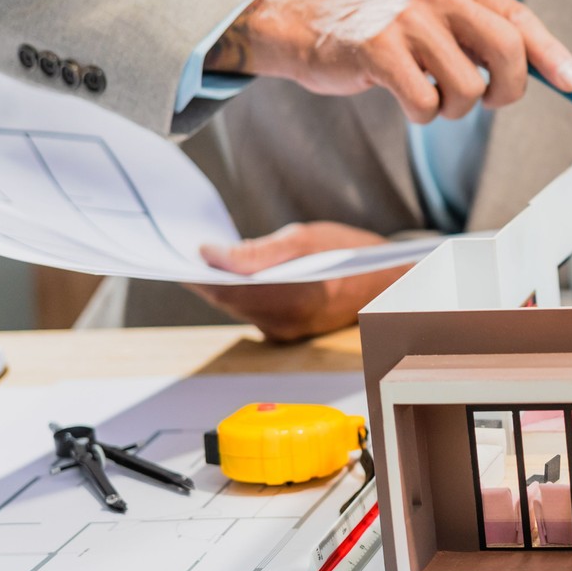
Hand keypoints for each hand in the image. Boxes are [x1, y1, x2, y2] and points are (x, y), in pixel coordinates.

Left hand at [188, 222, 407, 342]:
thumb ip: (258, 251)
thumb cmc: (353, 255)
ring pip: (237, 307)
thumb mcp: (306, 238)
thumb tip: (213, 255)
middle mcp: (287, 322)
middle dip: (206, 278)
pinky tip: (235, 275)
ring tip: (208, 260)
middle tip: (188, 253)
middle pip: (228, 301)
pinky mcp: (286, 332)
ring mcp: (286, 331)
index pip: (229, 290)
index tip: (183, 254)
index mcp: (294, 298)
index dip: (201, 273)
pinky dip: (239, 294)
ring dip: (221, 285)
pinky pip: (251, 312)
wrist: (387, 283)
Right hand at [206, 0, 571, 123]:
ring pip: (469, 88)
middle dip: (507, 90)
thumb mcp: (443, 21)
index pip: (520, 19)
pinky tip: (404, 95)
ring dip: (455, 108)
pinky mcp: (379, 49)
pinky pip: (427, 103)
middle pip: (507, 51)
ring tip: (431, 93)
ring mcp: (408, 18)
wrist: (316, 28)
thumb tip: (552, 74)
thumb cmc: (392, 33)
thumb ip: (488, 39)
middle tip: (489, 102)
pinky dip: (423, 113)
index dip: (551, 55)